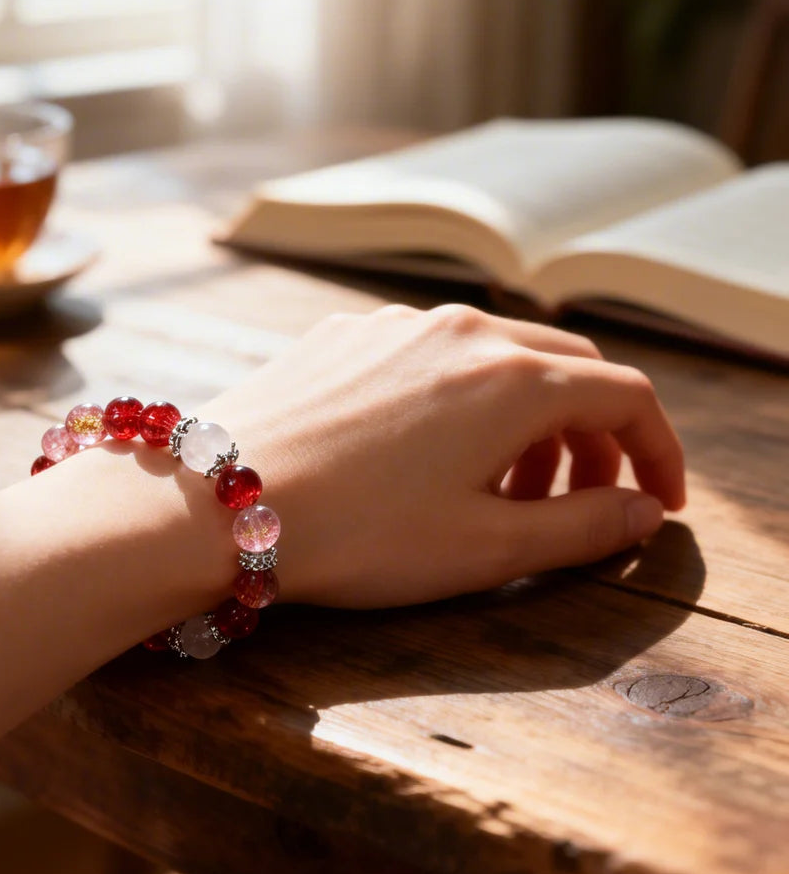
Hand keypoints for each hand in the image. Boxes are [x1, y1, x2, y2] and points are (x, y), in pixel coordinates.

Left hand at [205, 304, 684, 607]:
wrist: (213, 504)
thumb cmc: (354, 535)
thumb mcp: (483, 549)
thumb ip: (581, 531)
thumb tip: (641, 516)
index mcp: (512, 377)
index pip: (627, 398)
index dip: (659, 453)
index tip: (657, 504)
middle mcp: (460, 330)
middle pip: (565, 368)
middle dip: (590, 437)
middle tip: (578, 500)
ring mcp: (394, 324)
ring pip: (494, 358)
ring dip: (523, 418)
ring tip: (500, 487)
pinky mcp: (341, 335)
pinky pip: (427, 355)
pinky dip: (458, 400)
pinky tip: (423, 453)